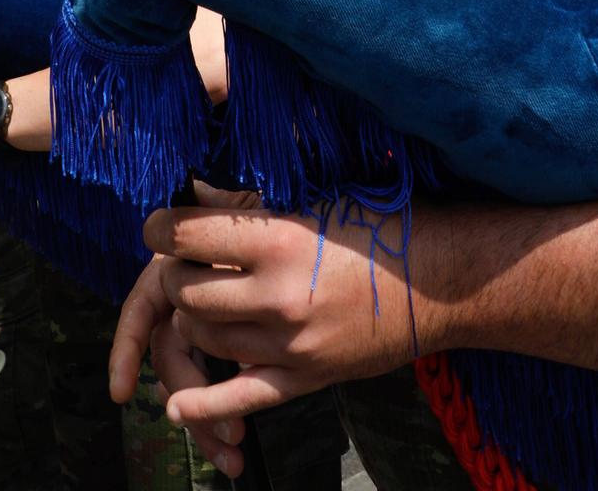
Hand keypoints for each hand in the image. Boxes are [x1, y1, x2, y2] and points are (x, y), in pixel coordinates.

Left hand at [115, 195, 428, 440]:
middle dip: (173, 274)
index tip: (159, 223)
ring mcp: (290, 343)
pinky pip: (242, 397)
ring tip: (200, 298)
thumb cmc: (377, 224)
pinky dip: (203, 404)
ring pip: (206, 340)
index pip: (188, 236)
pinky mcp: (305, 377)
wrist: (438, 279)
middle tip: (182, 260)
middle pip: (187, 293)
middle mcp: (279, 295)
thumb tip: (192, 193)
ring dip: (190, 319)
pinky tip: (175, 404)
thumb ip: (249, 202)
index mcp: (279, 240)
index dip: (162, 227)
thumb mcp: (314, 198)